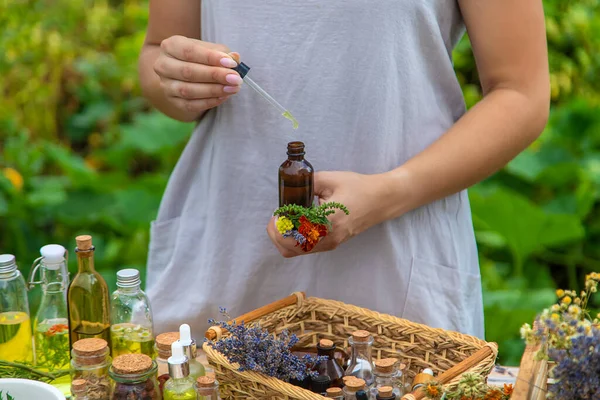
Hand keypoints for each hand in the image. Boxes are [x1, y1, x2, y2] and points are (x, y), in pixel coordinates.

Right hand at [153, 35, 241, 115]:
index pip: (189, 51)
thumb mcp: (210, 49)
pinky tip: (223, 97)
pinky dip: (208, 102)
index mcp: (171, 46)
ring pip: (188, 90)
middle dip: (215, 76)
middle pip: (188, 72)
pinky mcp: (172, 101)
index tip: (231, 63)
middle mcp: (163, 65)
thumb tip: (235, 57)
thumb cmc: (199, 57)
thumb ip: (222, 53)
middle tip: (236, 79)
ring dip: (213, 90)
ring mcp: (166, 85)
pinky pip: (190, 105)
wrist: (181, 71)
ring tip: (232, 89)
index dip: (211, 58)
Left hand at [266, 171, 393, 257]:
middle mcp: (328, 239)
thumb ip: (305, 183)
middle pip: (289, 249)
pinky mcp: (332, 244)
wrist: (381, 200)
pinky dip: (295, 239)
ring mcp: (330, 244)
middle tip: (278, 216)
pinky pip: (306, 248)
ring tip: (286, 219)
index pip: (291, 236)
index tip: (277, 212)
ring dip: (285, 238)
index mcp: (326, 223)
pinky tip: (297, 223)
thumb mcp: (329, 179)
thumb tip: (288, 187)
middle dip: (277, 234)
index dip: (277, 227)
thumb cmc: (358, 187)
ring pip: (296, 252)